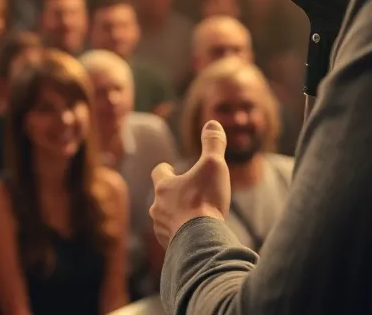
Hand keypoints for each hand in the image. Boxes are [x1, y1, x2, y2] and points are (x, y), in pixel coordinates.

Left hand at [150, 120, 231, 247]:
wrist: (200, 240)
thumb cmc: (205, 200)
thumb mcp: (213, 165)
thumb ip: (213, 144)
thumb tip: (212, 122)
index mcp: (164, 186)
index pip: (159, 173)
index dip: (166, 170)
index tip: (172, 169)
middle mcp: (157, 208)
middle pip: (161, 198)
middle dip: (172, 196)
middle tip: (187, 195)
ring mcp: (162, 229)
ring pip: (165, 219)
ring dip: (176, 217)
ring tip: (192, 218)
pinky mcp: (170, 248)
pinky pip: (173, 240)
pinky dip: (181, 237)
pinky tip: (193, 238)